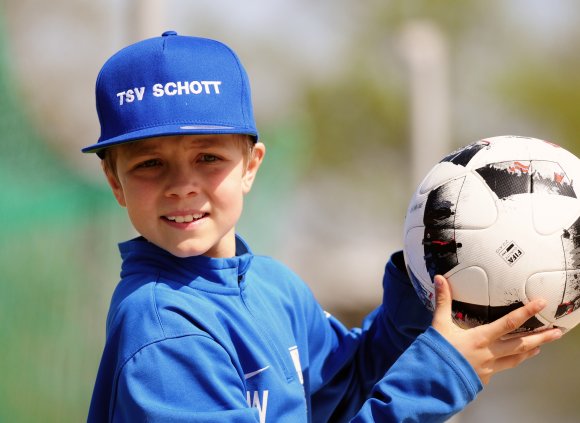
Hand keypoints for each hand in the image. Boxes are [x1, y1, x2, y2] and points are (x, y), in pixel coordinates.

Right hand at [431, 275, 562, 384]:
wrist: (434, 381)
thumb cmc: (437, 353)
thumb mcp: (439, 324)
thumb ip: (443, 301)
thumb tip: (440, 279)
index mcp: (480, 338)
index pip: (509, 323)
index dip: (526, 312)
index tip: (541, 303)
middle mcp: (489, 353)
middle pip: (521, 345)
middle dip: (541, 338)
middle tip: (556, 333)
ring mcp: (489, 367)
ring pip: (515, 359)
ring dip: (530, 352)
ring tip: (540, 347)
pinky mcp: (484, 377)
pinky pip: (501, 369)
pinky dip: (510, 363)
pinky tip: (511, 361)